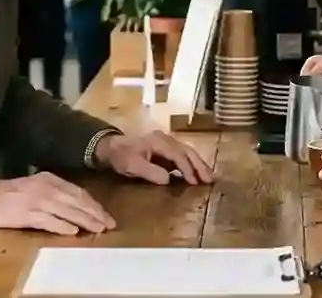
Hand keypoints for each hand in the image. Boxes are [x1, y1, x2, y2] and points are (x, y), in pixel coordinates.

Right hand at [0, 172, 115, 235]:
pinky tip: (74, 232)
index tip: (105, 214)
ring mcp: (37, 200)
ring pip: (68, 211)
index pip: (77, 192)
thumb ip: (53, 193)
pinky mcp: (28, 214)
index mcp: (49, 179)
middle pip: (77, 201)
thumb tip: (73, 207)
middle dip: (95, 213)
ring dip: (85, 221)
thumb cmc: (8, 194)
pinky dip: (63, 226)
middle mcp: (46, 188)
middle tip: (109, 224)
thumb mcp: (34, 186)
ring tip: (98, 229)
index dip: (93, 204)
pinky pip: (50, 221)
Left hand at [94, 131, 213, 185]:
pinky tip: (196, 174)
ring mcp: (166, 142)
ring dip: (198, 164)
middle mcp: (166, 139)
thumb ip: (150, 172)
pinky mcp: (165, 148)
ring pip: (187, 152)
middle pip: (187, 151)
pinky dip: (191, 163)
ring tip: (208, 177)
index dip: (188, 169)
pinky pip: (182, 154)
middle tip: (210, 180)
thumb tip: (169, 179)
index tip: (195, 182)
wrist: (110, 147)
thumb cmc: (121, 156)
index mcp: (159, 142)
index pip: (178, 155)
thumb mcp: (132, 166)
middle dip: (200, 165)